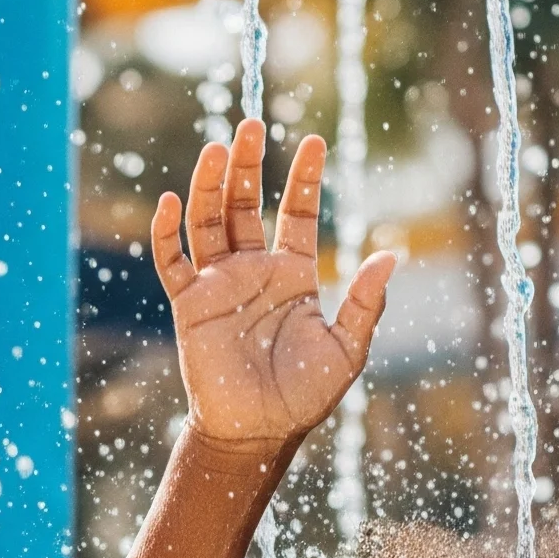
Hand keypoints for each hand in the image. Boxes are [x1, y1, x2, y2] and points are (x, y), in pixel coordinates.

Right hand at [152, 120, 395, 449]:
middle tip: (250, 124)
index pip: (294, 213)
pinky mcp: (189, 305)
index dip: (303, 178)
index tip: (314, 141)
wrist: (256, 432)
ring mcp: (218, 286)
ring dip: (209, 184)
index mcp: (292, 276)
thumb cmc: (303, 396)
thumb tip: (391, 255)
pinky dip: (167, 232)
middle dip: (247, 165)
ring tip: (215, 147)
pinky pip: (172, 262)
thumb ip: (366, 302)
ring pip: (208, 222)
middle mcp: (252, 272)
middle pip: (244, 204)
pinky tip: (172, 201)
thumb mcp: (347, 348)